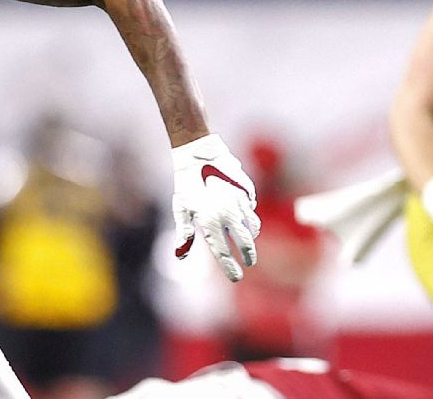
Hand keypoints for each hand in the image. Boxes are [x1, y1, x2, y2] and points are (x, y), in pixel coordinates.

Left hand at [171, 134, 260, 281]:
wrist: (197, 154)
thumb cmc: (186, 184)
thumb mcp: (182, 209)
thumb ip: (185, 234)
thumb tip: (180, 257)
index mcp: (209, 222)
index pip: (223, 253)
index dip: (230, 268)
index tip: (236, 277)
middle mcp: (226, 214)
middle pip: (244, 243)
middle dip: (248, 256)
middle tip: (249, 263)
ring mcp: (239, 202)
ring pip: (252, 227)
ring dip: (251, 237)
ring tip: (248, 242)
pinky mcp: (246, 191)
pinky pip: (252, 209)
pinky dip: (250, 217)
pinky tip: (244, 218)